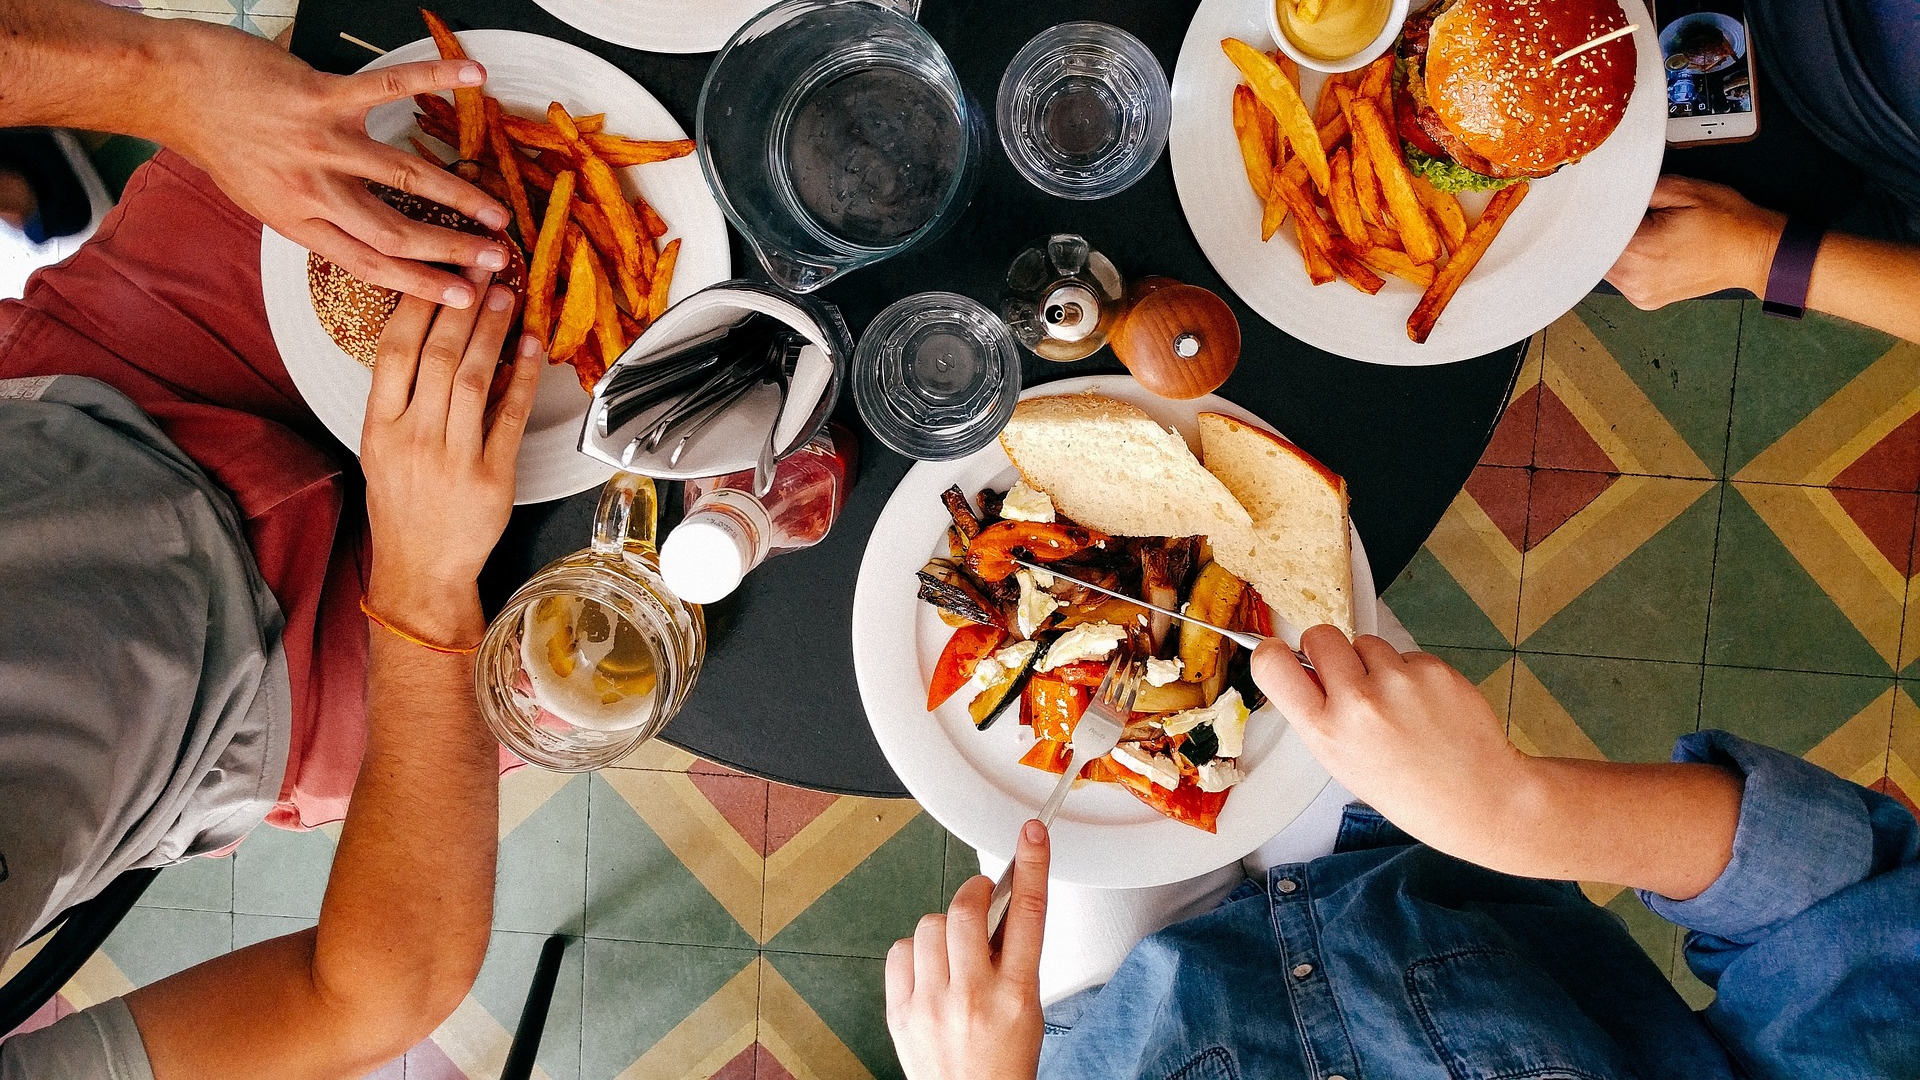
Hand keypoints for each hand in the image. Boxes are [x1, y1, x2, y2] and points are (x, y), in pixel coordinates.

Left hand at [160, 24, 509, 305]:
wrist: (173, 89)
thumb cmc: (218, 141)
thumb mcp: (261, 198)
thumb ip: (312, 216)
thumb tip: (360, 235)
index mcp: (298, 222)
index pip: (370, 264)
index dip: (423, 285)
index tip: (464, 298)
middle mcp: (312, 189)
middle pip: (395, 232)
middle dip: (453, 250)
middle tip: (497, 260)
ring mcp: (319, 142)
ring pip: (403, 176)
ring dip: (458, 195)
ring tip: (497, 211)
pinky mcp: (321, 96)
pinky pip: (388, 88)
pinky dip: (434, 78)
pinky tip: (473, 76)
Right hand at [361, 272, 541, 640]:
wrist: (421, 568)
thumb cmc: (402, 504)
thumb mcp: (381, 447)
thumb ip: (400, 396)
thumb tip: (432, 335)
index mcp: (379, 427)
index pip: (395, 350)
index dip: (418, 305)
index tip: (438, 271)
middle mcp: (413, 438)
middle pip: (439, 356)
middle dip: (462, 305)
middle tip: (481, 267)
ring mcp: (453, 458)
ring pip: (475, 379)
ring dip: (493, 331)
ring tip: (506, 295)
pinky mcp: (492, 477)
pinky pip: (511, 417)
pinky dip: (524, 378)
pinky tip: (532, 347)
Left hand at [887, 820, 1048, 1079]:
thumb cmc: (1003, 1063)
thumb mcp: (1028, 1010)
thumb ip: (1015, 958)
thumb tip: (1002, 906)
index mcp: (1016, 994)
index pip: (1029, 913)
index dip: (1031, 865)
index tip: (1031, 834)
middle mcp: (973, 996)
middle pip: (966, 908)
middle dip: (974, 893)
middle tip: (980, 898)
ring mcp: (932, 1004)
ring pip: (929, 924)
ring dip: (944, 926)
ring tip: (955, 951)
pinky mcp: (901, 1011)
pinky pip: (901, 950)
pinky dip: (916, 951)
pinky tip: (930, 970)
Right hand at [1252, 628, 1532, 857]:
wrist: (1478, 797)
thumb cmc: (1409, 789)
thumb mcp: (1342, 763)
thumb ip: (1319, 715)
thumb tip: (1303, 668)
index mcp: (1326, 732)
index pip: (1272, 665)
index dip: (1272, 653)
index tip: (1280, 654)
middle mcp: (1358, 702)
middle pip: (1320, 635)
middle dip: (1327, 650)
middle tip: (1346, 676)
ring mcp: (1398, 681)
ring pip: (1366, 643)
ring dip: (1375, 663)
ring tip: (1397, 703)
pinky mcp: (1433, 669)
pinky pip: (1406, 654)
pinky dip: (1411, 672)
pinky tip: (1425, 705)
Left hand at [1605, 174, 1784, 308]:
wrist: (1756, 252)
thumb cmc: (1727, 222)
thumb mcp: (1683, 189)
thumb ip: (1639, 189)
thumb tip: (1612, 192)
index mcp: (1640, 252)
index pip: (1592, 233)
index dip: (1593, 215)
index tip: (1595, 203)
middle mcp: (1635, 280)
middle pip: (1595, 251)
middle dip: (1605, 230)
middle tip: (1623, 212)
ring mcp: (1639, 294)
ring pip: (1605, 266)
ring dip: (1614, 247)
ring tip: (1642, 230)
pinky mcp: (1645, 300)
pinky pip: (1621, 277)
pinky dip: (1626, 261)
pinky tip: (1646, 247)